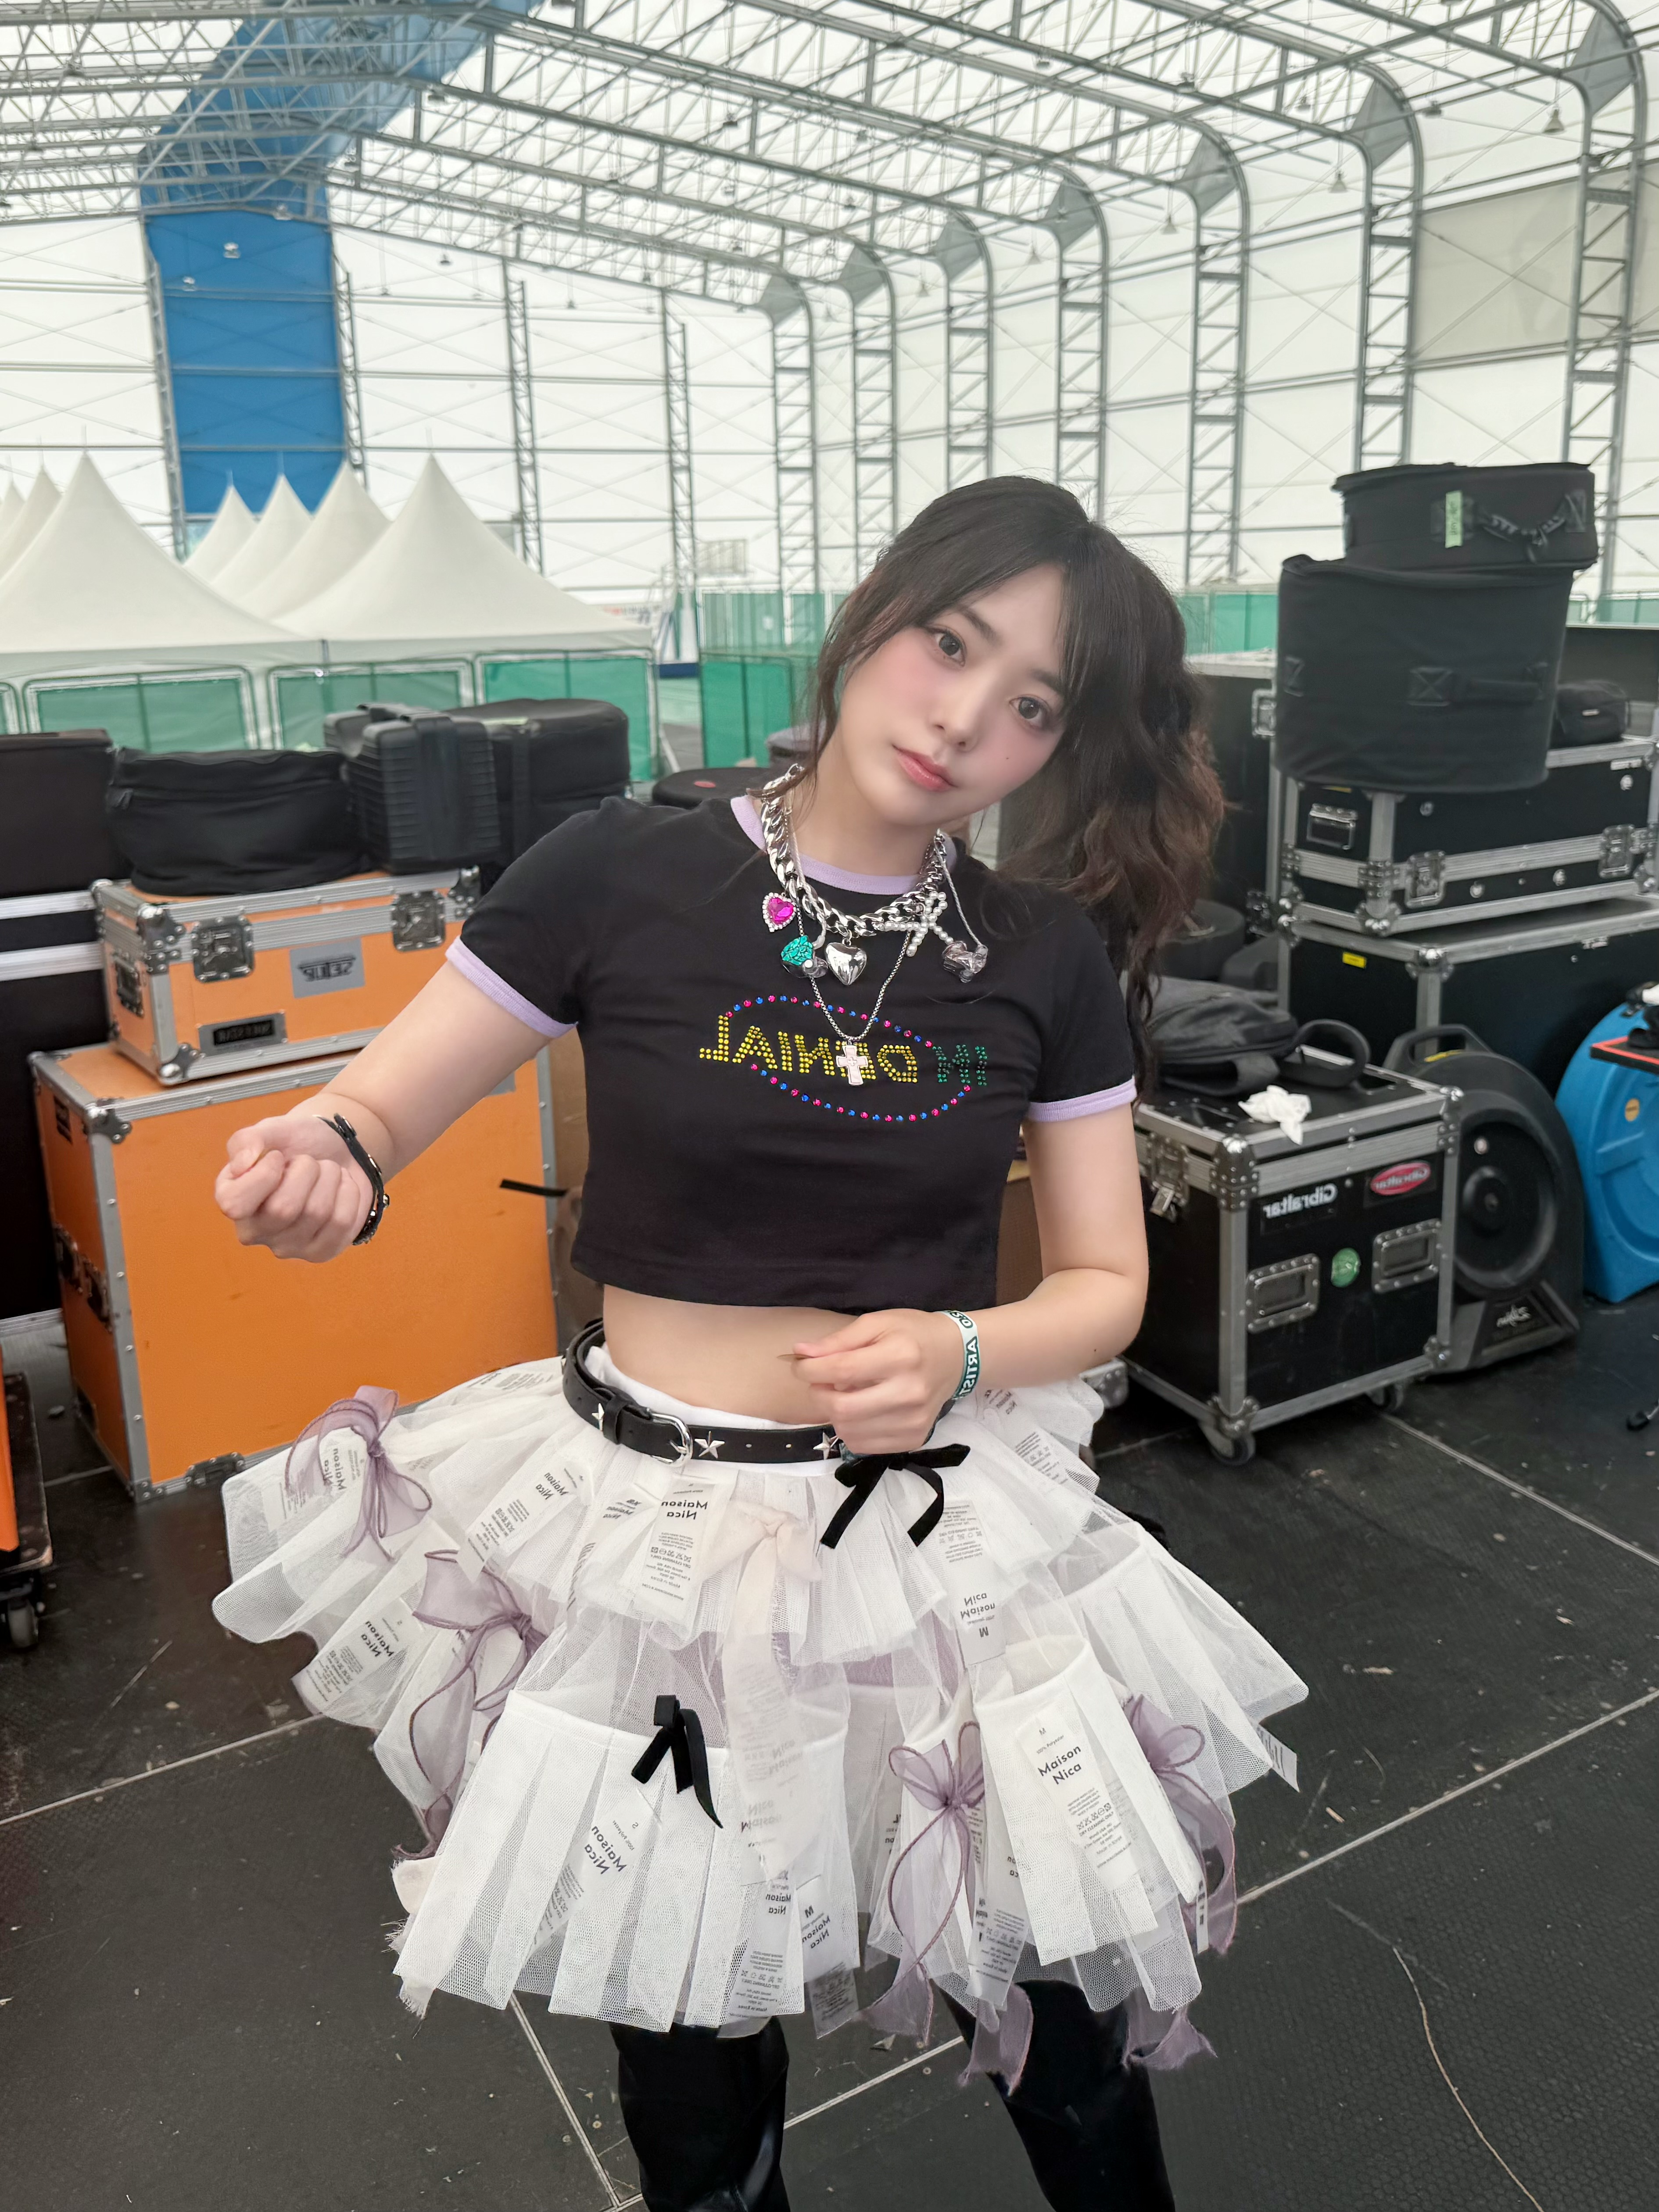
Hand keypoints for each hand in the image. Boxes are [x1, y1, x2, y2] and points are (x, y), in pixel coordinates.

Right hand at [215, 1111, 371, 1261]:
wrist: (335, 1150)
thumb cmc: (297, 1142)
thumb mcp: (271, 1129)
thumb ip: (247, 1139)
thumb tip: (242, 1164)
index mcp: (232, 1200)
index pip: (235, 1204)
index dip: (264, 1175)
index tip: (277, 1156)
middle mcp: (254, 1232)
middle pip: (284, 1209)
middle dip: (305, 1171)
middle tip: (308, 1162)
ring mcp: (288, 1247)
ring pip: (318, 1213)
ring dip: (329, 1178)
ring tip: (325, 1171)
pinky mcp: (321, 1252)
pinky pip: (343, 1222)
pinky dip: (348, 1193)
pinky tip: (340, 1187)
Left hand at [791, 1308, 967, 1452]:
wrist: (956, 1356)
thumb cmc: (913, 1334)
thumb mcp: (877, 1323)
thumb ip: (839, 1340)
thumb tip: (802, 1352)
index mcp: (900, 1356)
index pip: (841, 1370)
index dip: (810, 1370)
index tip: (800, 1365)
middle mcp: (910, 1392)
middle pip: (842, 1407)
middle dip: (819, 1395)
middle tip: (820, 1383)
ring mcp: (914, 1420)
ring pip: (849, 1431)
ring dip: (835, 1413)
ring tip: (845, 1394)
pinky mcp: (915, 1438)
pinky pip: (865, 1445)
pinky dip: (852, 1429)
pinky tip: (860, 1411)